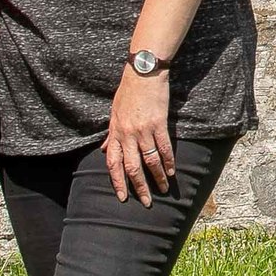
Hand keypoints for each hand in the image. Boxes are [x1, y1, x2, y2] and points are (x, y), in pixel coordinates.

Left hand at [103, 61, 174, 204]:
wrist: (142, 73)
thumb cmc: (128, 92)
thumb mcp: (114, 113)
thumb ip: (111, 135)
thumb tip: (104, 149)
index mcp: (115, 132)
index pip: (113, 163)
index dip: (117, 181)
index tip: (122, 197)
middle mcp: (127, 134)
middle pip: (131, 167)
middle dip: (139, 187)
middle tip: (146, 202)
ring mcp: (143, 130)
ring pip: (149, 161)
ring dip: (157, 177)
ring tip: (162, 189)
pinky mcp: (159, 124)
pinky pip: (164, 148)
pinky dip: (168, 161)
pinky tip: (171, 172)